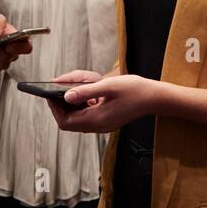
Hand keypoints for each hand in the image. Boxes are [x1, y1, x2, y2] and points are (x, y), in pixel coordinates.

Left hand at [45, 72, 160, 134]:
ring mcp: (101, 123)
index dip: (54, 108)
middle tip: (63, 84)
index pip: (65, 122)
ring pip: (77, 114)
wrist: (155, 97)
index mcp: (97, 120)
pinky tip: (91, 87)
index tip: (50, 92)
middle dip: (62, 101)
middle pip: (69, 118)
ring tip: (80, 81)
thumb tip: (66, 96)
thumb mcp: (108, 86)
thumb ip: (86, 91)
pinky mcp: (105, 118)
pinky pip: (86, 111)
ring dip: (73, 98)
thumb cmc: (135, 90)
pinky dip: (83, 99)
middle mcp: (97, 126)